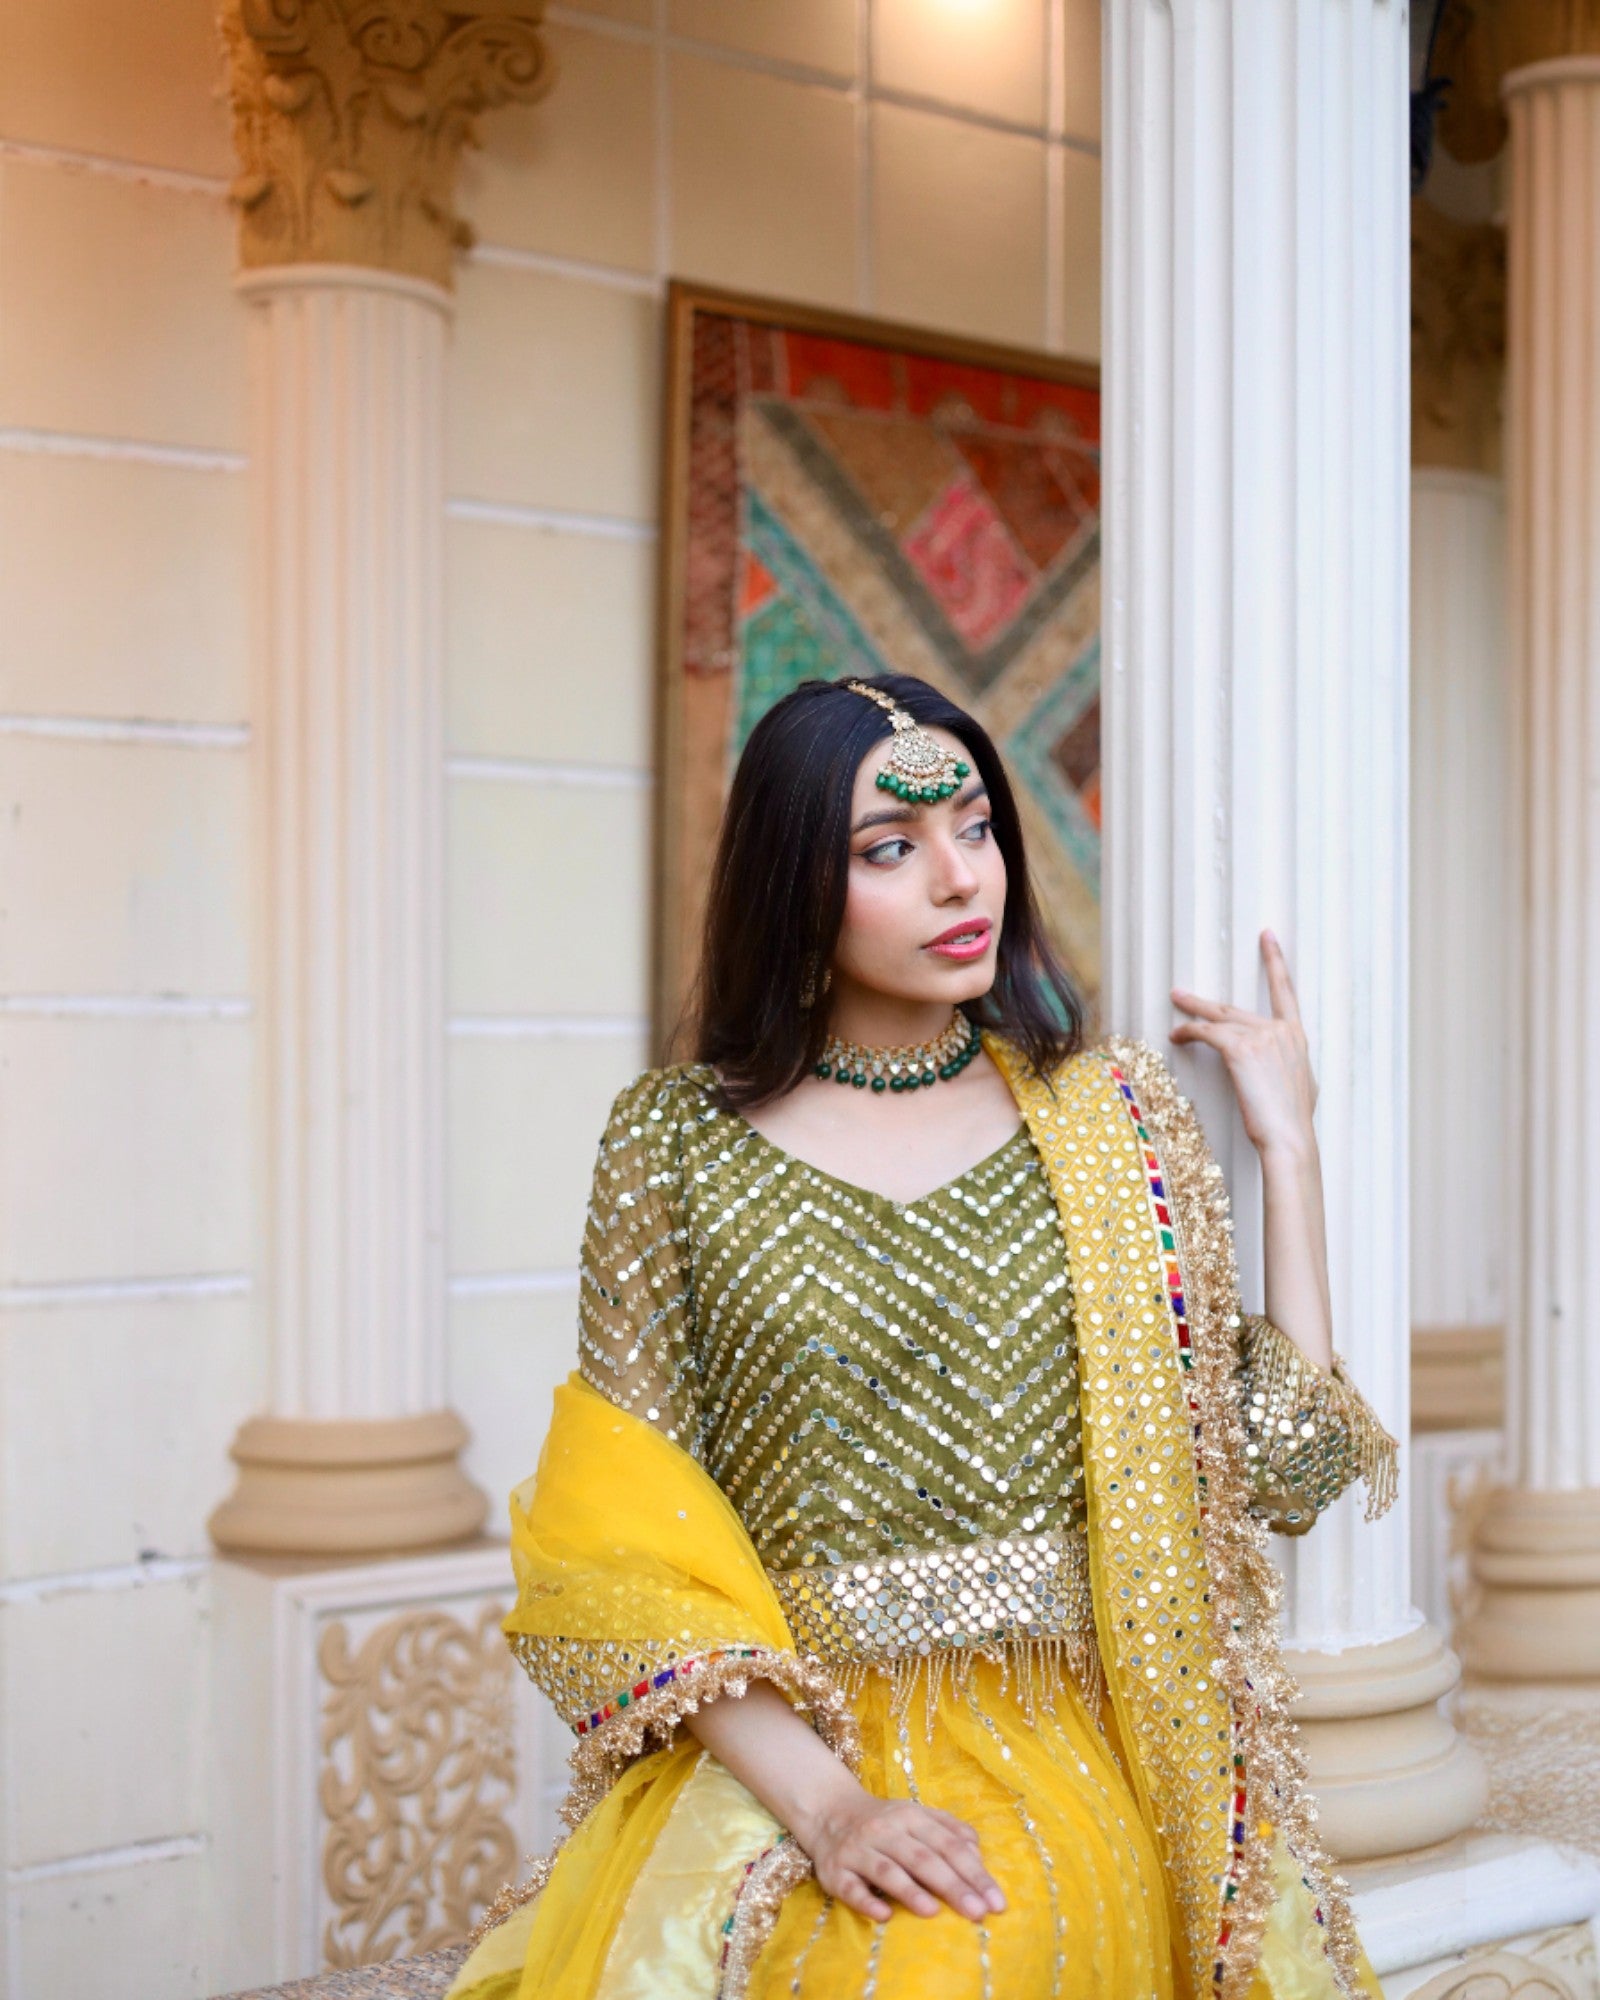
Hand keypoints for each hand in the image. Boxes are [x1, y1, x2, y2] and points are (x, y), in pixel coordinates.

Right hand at [792, 1780, 1006, 1924]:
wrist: (828, 1811)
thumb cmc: (884, 1821)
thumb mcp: (917, 1816)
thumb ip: (949, 1830)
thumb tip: (977, 1851)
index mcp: (910, 1816)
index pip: (948, 1844)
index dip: (974, 1872)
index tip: (996, 1901)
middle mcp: (885, 1830)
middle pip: (922, 1858)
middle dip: (952, 1885)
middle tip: (978, 1912)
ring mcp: (858, 1850)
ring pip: (886, 1870)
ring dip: (910, 1890)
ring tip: (933, 1911)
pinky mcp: (834, 1871)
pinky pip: (850, 1888)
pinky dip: (866, 1901)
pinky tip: (884, 1915)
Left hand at [1170, 930, 1318, 1162]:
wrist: (1289, 1138)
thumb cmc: (1292, 1122)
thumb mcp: (1301, 1087)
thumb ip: (1289, 1067)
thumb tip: (1282, 1069)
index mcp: (1297, 1037)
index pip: (1285, 991)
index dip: (1275, 961)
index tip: (1267, 936)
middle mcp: (1280, 1030)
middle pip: (1233, 1009)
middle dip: (1203, 1003)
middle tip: (1181, 993)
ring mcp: (1261, 1037)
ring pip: (1217, 1018)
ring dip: (1191, 1014)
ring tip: (1173, 1005)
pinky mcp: (1239, 1048)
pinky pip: (1206, 1032)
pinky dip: (1188, 1032)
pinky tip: (1176, 1035)